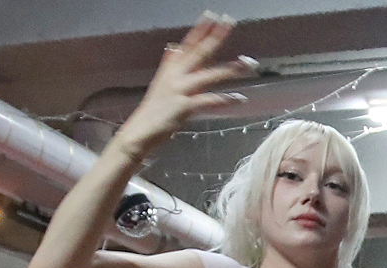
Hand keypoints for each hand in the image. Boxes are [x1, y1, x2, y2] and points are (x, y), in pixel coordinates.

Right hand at [115, 12, 257, 157]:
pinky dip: (225, 100)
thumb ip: (169, 65)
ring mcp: (178, 90)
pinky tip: (240, 98)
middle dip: (215, 37)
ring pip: (208, 75)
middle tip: (229, 22)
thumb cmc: (154, 112)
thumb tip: (173, 47)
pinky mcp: (183, 107)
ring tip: (249, 62)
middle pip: (198, 52)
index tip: (212, 15)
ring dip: (230, 68)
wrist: (138, 133)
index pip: (187, 44)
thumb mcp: (161, 84)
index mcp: (170, 69)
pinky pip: (208, 101)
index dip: (200, 30)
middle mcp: (174, 76)